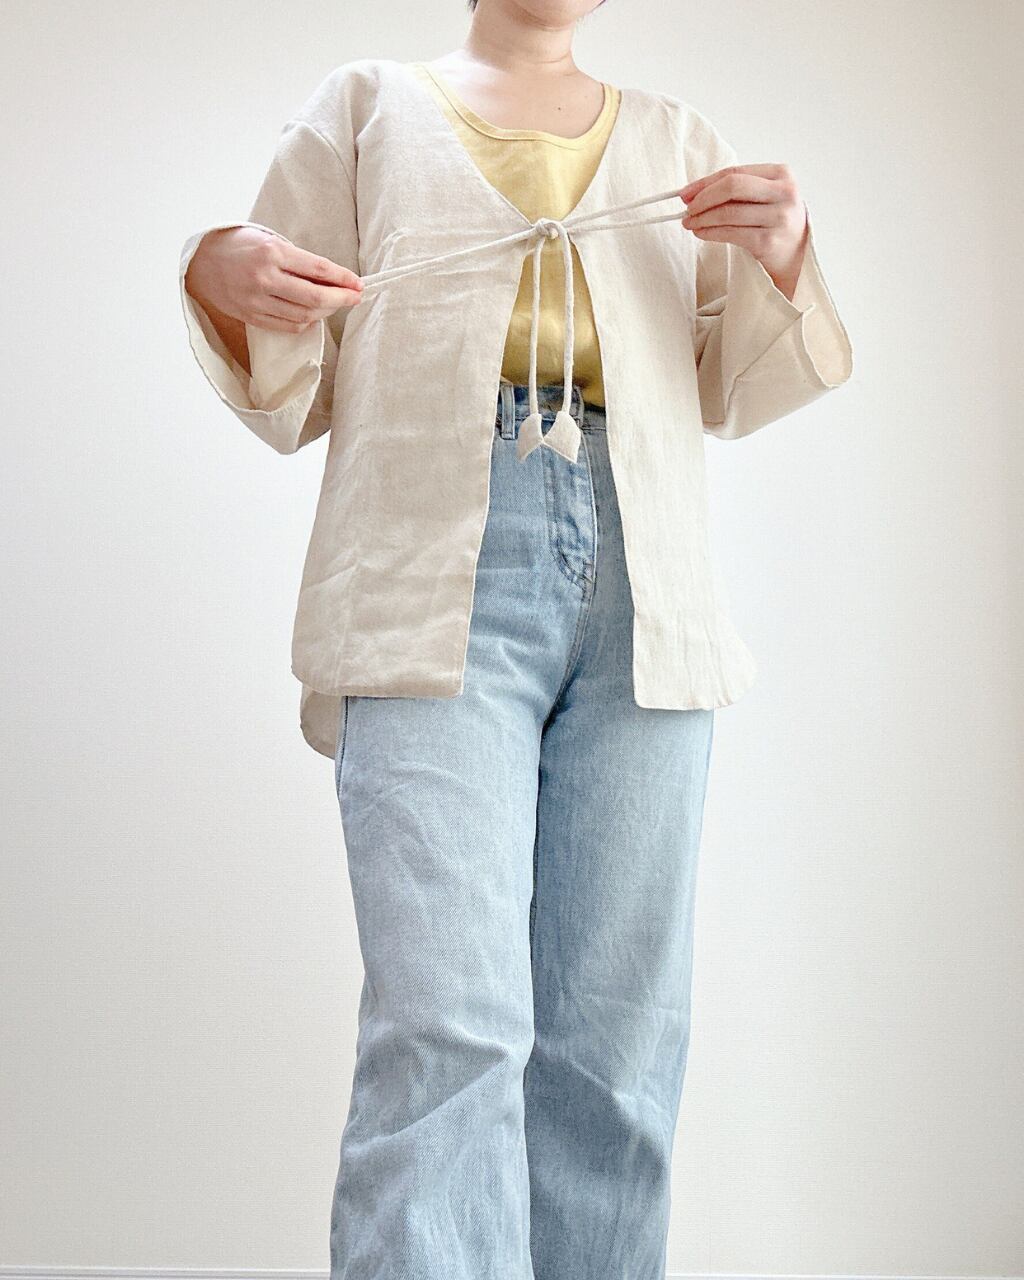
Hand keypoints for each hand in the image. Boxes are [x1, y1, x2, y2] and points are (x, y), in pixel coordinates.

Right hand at [185, 226, 363, 334]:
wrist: (201, 261)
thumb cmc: (240, 245)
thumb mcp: (268, 239)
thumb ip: (297, 259)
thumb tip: (332, 279)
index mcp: (271, 253)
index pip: (318, 269)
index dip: (343, 278)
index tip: (357, 283)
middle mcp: (264, 278)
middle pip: (315, 298)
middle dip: (341, 299)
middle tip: (355, 297)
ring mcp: (257, 301)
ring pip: (304, 315)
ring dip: (326, 311)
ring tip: (335, 304)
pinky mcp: (252, 316)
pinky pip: (288, 326)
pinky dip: (306, 321)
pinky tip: (314, 314)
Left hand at [678, 164, 808, 300]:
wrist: (795, 254)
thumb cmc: (772, 221)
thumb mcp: (762, 196)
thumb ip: (735, 190)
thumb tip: (691, 193)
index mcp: (781, 174)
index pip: (735, 172)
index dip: (706, 182)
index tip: (686, 192)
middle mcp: (784, 193)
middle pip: (732, 187)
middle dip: (704, 198)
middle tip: (687, 208)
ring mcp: (778, 218)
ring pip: (729, 212)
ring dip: (702, 218)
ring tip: (689, 223)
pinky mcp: (768, 241)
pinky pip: (731, 233)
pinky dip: (710, 232)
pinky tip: (700, 232)